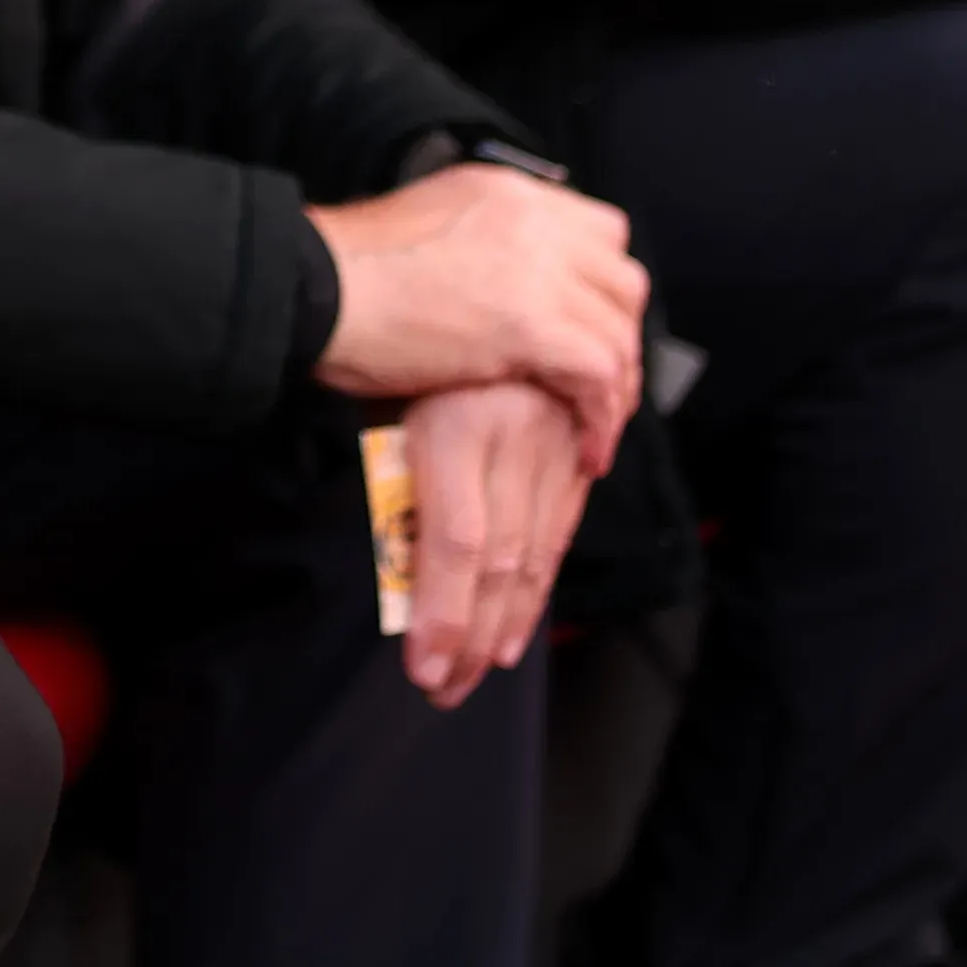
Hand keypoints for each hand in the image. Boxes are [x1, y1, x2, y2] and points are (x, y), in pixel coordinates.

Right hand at [306, 160, 646, 462]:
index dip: (600, 290)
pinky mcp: (530, 323)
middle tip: (596, 388)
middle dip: (617, 339)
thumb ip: (474, 244)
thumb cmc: (344, 274)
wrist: (313, 290)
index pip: (599, 232)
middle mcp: (534, 220)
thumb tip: (495, 288)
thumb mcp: (423, 228)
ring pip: (620, 332)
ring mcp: (537, 268)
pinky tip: (586, 447)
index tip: (586, 332)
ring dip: (615, 388)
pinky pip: (600, 374)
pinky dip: (601, 417)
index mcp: (508, 193)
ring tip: (594, 429)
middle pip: (622, 282)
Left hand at [393, 378, 588, 709]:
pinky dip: (536, 589)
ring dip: (505, 625)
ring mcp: (555, 444)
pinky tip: (513, 630)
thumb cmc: (414, 347)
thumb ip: (397, 479)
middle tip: (442, 687)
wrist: (500, 279)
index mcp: (457, 425)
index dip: (443, 613)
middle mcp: (514, 437)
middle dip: (469, 636)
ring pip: (534, 556)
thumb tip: (397, 575)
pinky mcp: (578, 452)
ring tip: (473, 672)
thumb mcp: (389, 400)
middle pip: (499, 561)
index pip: (456, 542)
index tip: (423, 665)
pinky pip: (558, 533)